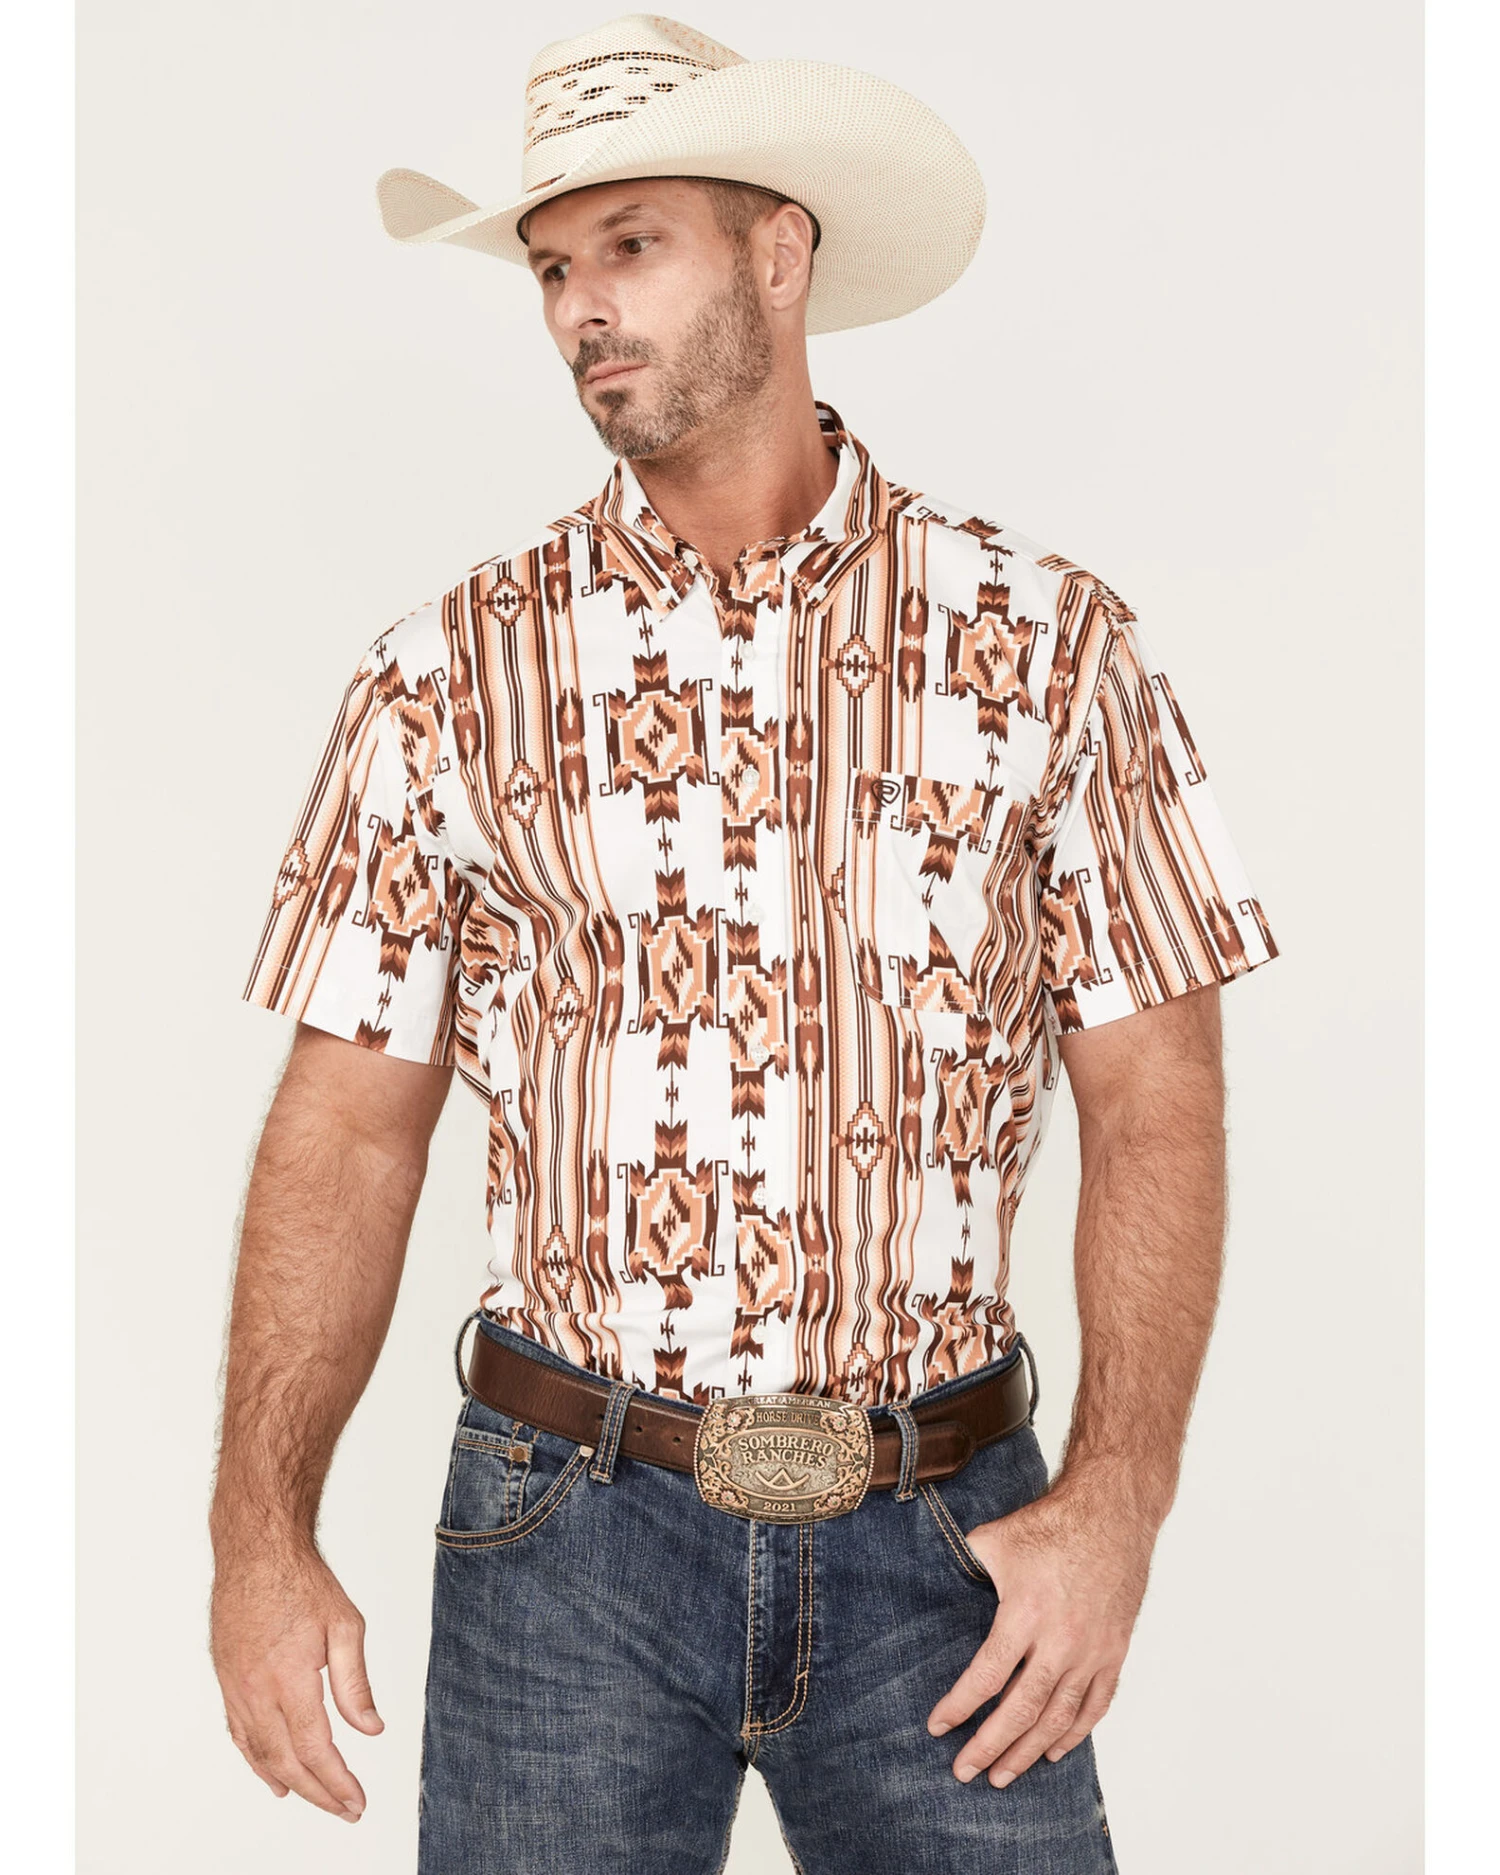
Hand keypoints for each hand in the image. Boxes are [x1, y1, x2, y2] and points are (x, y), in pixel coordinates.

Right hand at [210, 1542, 383, 1821]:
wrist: (256, 1551)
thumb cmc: (301, 1581)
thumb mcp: (345, 1625)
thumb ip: (355, 1683)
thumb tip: (371, 1728)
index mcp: (289, 1679)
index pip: (315, 1748)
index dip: (336, 1782)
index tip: (356, 1802)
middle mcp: (257, 1690)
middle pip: (286, 1760)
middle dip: (318, 1791)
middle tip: (344, 1809)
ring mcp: (236, 1687)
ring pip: (259, 1752)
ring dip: (288, 1781)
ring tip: (315, 1799)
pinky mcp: (226, 1680)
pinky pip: (239, 1733)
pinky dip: (256, 1760)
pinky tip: (271, 1774)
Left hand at [925, 1480, 1154, 1785]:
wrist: (1111, 1514)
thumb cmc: (1049, 1525)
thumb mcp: (994, 1539)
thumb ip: (965, 1568)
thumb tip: (929, 1577)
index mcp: (1024, 1614)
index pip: (986, 1676)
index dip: (960, 1707)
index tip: (938, 1728)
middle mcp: (1060, 1641)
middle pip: (1020, 1709)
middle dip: (989, 1746)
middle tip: (964, 1772)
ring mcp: (1092, 1651)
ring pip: (1058, 1717)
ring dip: (1028, 1751)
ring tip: (1002, 1776)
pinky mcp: (1114, 1652)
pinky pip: (1095, 1706)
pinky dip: (1074, 1734)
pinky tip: (1053, 1751)